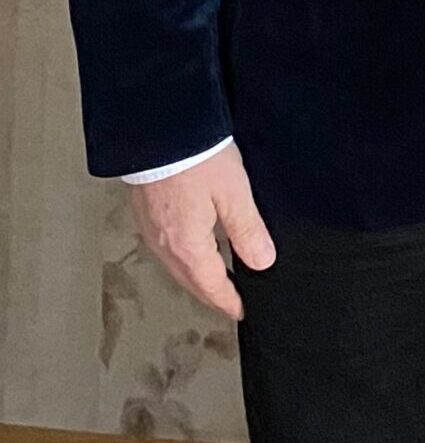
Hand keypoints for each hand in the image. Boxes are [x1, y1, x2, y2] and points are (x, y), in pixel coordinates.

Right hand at [130, 146, 274, 321]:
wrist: (159, 131)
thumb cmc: (196, 158)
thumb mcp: (234, 194)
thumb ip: (248, 230)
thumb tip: (262, 262)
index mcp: (186, 244)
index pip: (210, 284)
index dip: (227, 300)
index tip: (241, 311)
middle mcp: (163, 242)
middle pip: (189, 280)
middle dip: (210, 294)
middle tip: (229, 302)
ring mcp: (150, 228)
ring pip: (175, 266)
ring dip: (195, 277)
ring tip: (214, 281)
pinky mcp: (145, 213)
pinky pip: (165, 248)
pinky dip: (182, 258)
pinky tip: (192, 250)